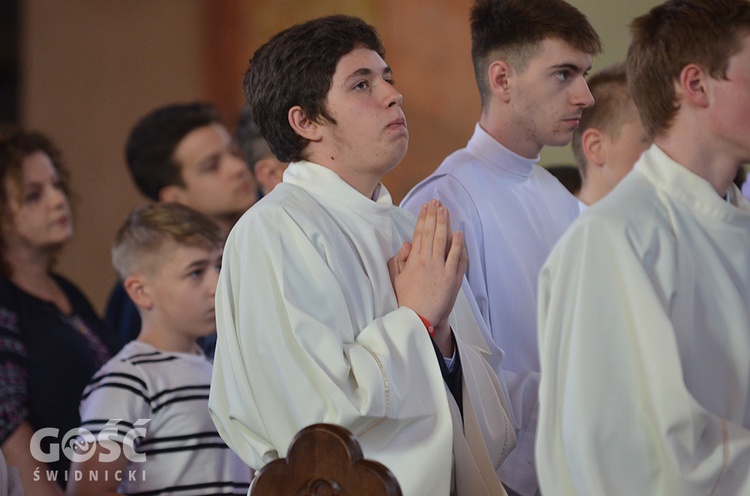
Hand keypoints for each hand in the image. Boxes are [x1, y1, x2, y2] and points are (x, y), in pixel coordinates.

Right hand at [391, 199, 466, 329]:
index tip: (425, 207)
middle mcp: (425, 260)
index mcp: (412, 260)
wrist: (418, 317)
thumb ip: (399, 260)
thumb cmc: (406, 299)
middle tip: (436, 201)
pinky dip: (457, 244)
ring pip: (442, 240)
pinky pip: (455, 257)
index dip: (422, 218)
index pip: (418, 233)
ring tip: (445, 210)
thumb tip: (406, 244)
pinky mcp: (450, 277)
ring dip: (444, 223)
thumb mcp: (396, 278)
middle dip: (433, 215)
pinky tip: (458, 232)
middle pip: (430, 233)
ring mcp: (439, 268)